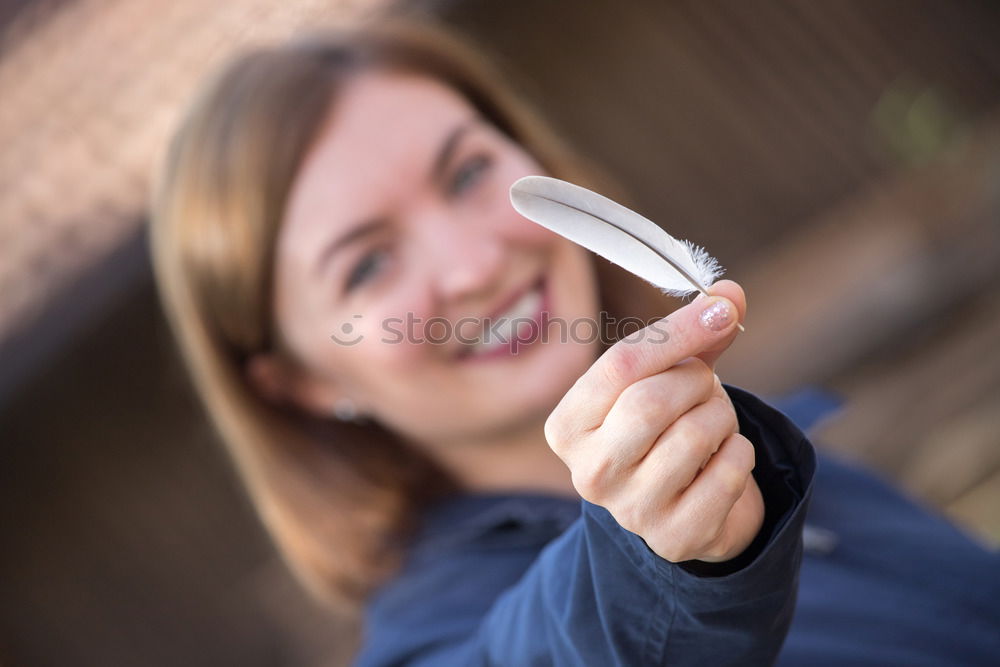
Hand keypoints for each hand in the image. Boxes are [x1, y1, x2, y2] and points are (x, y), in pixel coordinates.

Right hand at [545, 280, 762, 562]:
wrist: (681, 508)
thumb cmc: (665, 429)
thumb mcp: (665, 379)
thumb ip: (694, 336)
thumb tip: (730, 294)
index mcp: (568, 426)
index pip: (619, 365)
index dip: (677, 331)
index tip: (722, 309)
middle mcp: (588, 472)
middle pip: (651, 402)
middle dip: (697, 381)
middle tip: (706, 384)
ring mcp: (629, 511)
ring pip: (694, 435)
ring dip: (722, 416)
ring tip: (713, 422)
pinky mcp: (674, 538)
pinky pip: (727, 473)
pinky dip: (740, 452)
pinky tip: (724, 457)